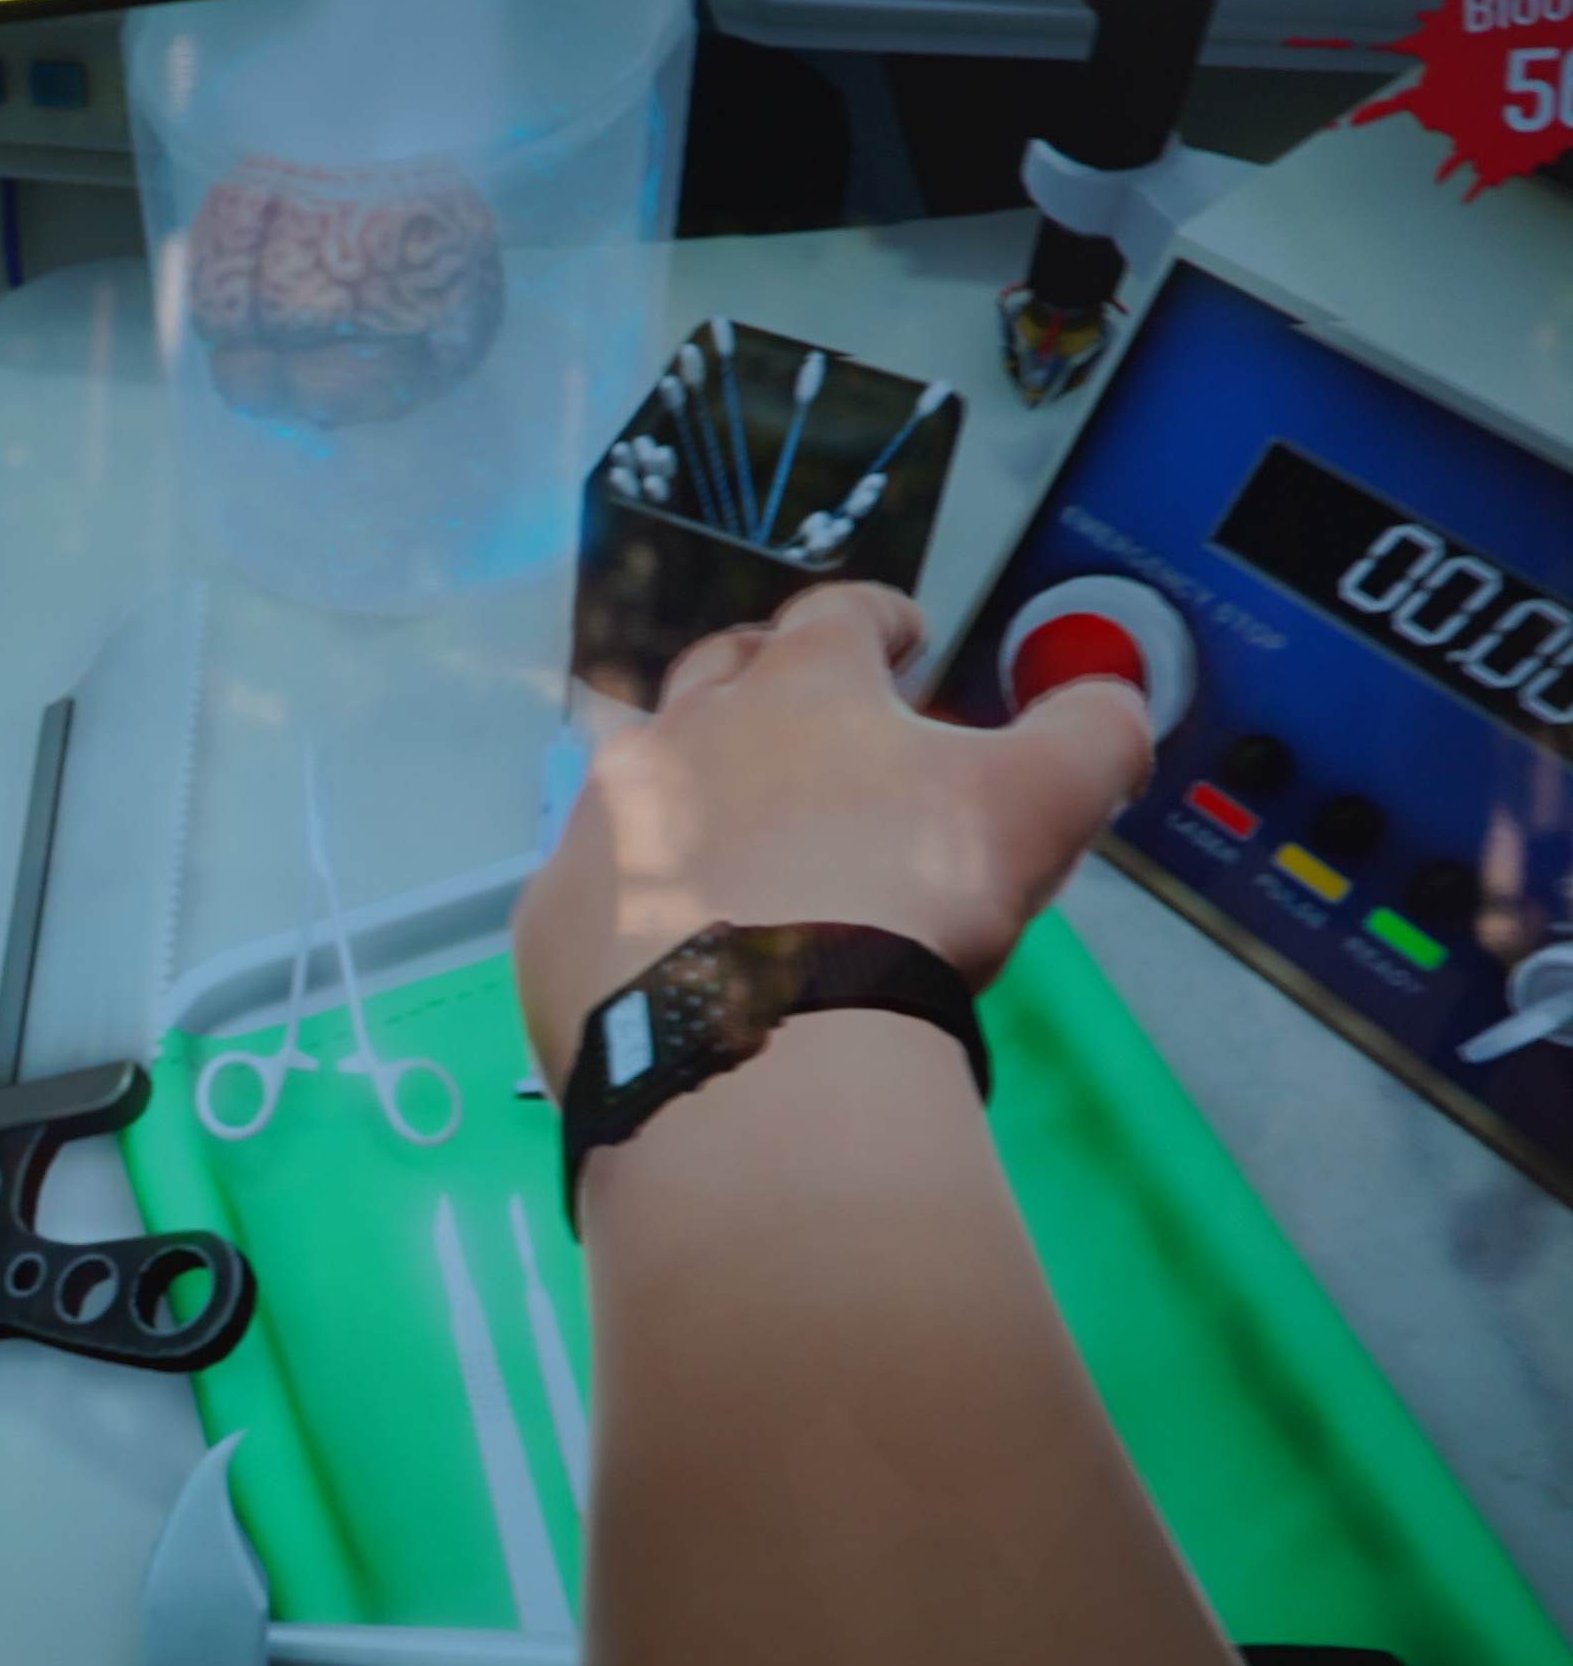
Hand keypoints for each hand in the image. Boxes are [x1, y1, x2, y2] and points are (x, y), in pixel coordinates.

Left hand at [513, 584, 1145, 1088]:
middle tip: (810, 720)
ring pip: (644, 774)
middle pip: (720, 672)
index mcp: (798, 686)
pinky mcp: (552, 917)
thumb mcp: (1044, 804)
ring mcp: (602, 822)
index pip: (839, 613)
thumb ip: (1094, 733)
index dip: (880, 618)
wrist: (762, 1052)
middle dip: (768, 678)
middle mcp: (680, 731)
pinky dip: (640, 892)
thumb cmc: (910, 903)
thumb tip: (1112, 700)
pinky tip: (676, 933)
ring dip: (695, 786)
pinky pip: (597, 883)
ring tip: (741, 835)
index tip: (903, 639)